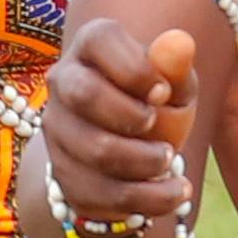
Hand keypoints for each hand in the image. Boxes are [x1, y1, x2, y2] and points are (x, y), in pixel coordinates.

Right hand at [32, 18, 199, 237]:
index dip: (136, 69)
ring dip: (144, 162)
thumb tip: (180, 44)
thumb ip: (176, 68)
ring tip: (170, 162)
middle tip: (159, 127)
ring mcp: (57, 130)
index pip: (100, 40)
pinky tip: (174, 193)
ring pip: (94, 150)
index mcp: (91, 47)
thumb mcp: (173, 84)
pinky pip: (101, 192)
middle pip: (85, 94)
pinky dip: (146, 198)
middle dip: (132, 117)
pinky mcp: (63, 173)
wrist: (130, 151)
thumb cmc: (154, 104)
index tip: (163, 93)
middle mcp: (63, 81)